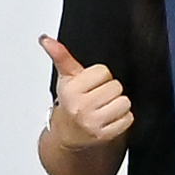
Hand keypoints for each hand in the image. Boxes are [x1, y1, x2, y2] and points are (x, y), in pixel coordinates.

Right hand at [40, 36, 132, 152]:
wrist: (68, 133)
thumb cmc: (71, 103)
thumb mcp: (66, 79)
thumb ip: (61, 57)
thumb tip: (46, 39)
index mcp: (70, 90)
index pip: (103, 71)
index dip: (100, 77)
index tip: (90, 85)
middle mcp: (80, 107)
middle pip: (116, 86)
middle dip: (109, 90)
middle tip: (97, 97)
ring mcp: (92, 122)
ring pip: (124, 102)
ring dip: (118, 105)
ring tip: (103, 108)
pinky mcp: (105, 135)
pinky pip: (128, 118)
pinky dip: (122, 119)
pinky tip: (109, 119)